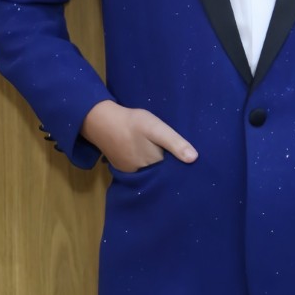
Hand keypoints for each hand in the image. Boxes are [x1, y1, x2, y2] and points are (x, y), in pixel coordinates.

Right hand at [81, 100, 196, 171]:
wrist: (100, 121)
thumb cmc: (131, 123)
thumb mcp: (156, 128)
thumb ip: (174, 143)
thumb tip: (194, 159)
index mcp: (153, 165)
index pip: (172, 170)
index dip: (180, 164)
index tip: (188, 159)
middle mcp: (142, 174)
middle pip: (160, 171)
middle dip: (168, 164)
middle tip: (171, 151)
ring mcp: (130, 172)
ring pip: (149, 169)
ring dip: (154, 163)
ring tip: (160, 151)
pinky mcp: (121, 167)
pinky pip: (137, 167)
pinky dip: (142, 162)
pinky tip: (144, 152)